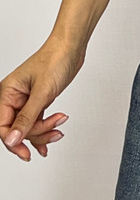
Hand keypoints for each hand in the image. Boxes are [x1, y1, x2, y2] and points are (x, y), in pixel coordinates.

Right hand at [0, 37, 84, 160]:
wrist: (72, 47)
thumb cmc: (55, 59)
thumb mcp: (42, 92)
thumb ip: (27, 118)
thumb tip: (12, 139)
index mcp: (7, 93)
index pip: (2, 126)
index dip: (13, 142)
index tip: (26, 153)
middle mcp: (13, 97)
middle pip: (17, 129)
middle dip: (36, 133)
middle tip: (54, 131)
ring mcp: (26, 99)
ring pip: (29, 126)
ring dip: (44, 131)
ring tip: (59, 127)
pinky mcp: (38, 100)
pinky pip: (36, 120)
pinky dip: (46, 127)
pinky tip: (53, 135)